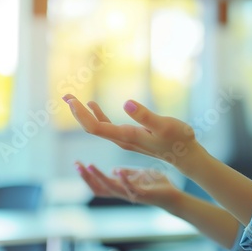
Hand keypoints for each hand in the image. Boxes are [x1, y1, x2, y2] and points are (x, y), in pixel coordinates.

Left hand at [62, 94, 204, 170]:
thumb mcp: (165, 125)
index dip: (81, 114)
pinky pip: (107, 126)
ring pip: (97, 127)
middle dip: (77, 112)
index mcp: (127, 136)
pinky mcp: (131, 136)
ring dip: (83, 113)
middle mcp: (122, 140)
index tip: (70, 100)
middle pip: (92, 127)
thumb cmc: (179, 140)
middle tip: (65, 95)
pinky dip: (97, 115)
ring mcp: (125, 139)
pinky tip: (93, 105)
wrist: (186, 156)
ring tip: (71, 99)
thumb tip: (126, 103)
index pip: (96, 127)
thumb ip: (146, 116)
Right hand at [76, 162, 180, 208]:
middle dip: (86, 177)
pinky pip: (130, 188)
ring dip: (99, 177)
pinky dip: (123, 179)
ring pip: (110, 188)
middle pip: (98, 188)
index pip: (98, 184)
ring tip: (89, 165)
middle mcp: (122, 192)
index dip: (86, 176)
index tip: (76, 163)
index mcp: (120, 187)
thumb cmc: (156, 185)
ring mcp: (131, 194)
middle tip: (76, 164)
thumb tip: (113, 170)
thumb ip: (127, 173)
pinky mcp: (143, 194)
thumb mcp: (139, 175)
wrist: (172, 195)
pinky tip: (116, 170)